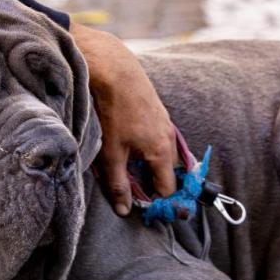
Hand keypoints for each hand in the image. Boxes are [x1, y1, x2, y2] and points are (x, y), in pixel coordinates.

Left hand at [69, 23, 177, 214]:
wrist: (115, 69)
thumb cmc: (113, 112)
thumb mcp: (111, 154)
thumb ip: (118, 184)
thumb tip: (125, 210)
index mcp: (162, 152)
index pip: (168, 188)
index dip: (154, 200)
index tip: (139, 205)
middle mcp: (169, 138)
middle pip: (167, 171)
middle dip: (153, 182)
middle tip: (132, 186)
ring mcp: (164, 122)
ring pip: (161, 152)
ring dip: (147, 163)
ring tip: (126, 164)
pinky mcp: (156, 110)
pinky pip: (156, 136)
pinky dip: (145, 146)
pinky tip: (127, 141)